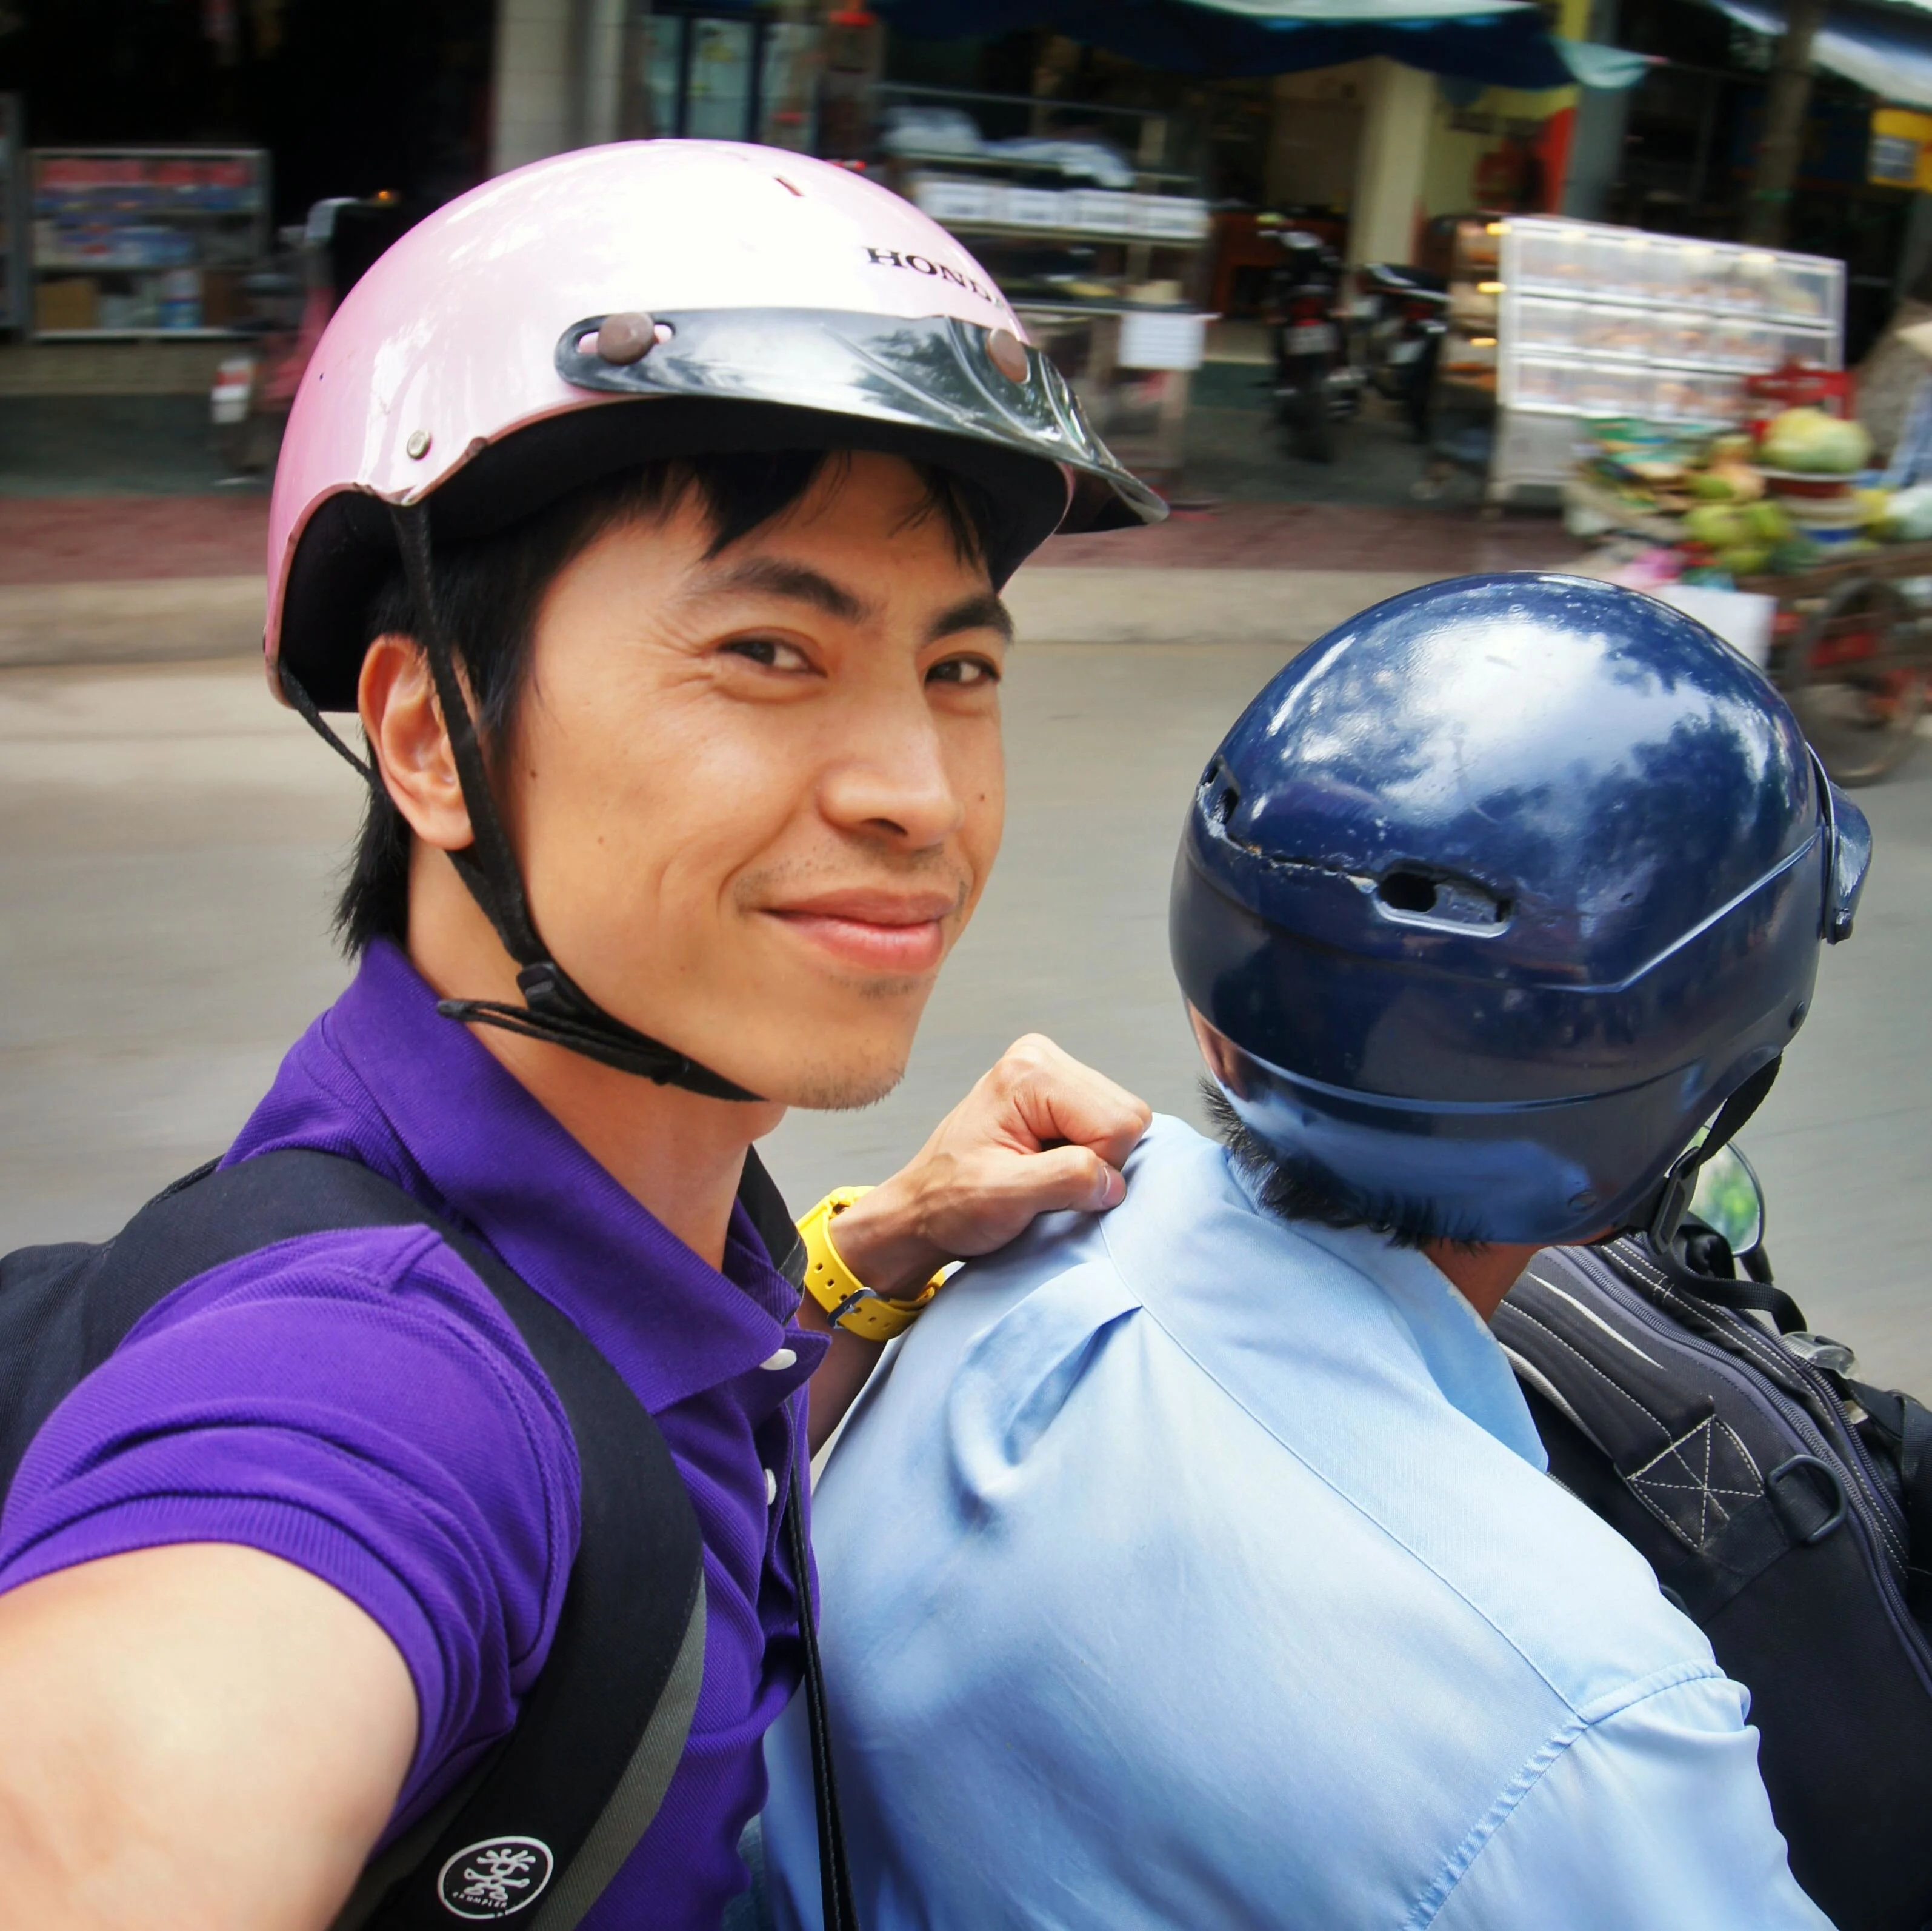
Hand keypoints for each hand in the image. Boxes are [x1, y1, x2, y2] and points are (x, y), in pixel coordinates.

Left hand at [831, 1036, 1151, 1296]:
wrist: (920, 1211)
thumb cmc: (948, 1202)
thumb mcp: (1003, 1196)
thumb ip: (1065, 1179)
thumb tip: (1113, 1180)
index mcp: (1031, 1071)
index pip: (1119, 1122)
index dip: (1096, 1167)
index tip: (1049, 1187)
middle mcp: (1042, 1059)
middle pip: (1126, 1116)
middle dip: (1097, 1161)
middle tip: (1044, 1180)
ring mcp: (1050, 1074)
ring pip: (1122, 1123)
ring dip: (1090, 1160)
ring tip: (1041, 1173)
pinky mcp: (1056, 1095)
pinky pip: (1106, 1127)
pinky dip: (1086, 1157)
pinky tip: (1047, 1165)